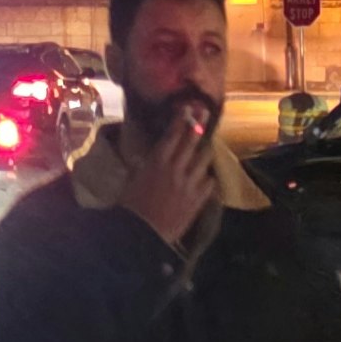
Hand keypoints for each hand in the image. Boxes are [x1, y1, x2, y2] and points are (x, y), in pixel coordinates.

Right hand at [117, 106, 212, 245]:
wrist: (143, 234)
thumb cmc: (131, 206)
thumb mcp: (133, 179)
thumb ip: (144, 166)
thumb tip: (148, 156)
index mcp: (157, 161)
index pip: (172, 134)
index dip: (181, 119)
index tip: (188, 107)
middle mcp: (176, 168)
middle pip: (191, 141)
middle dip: (199, 124)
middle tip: (206, 112)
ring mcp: (189, 184)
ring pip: (204, 159)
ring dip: (206, 149)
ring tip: (208, 144)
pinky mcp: (197, 200)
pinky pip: (209, 183)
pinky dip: (207, 178)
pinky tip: (206, 177)